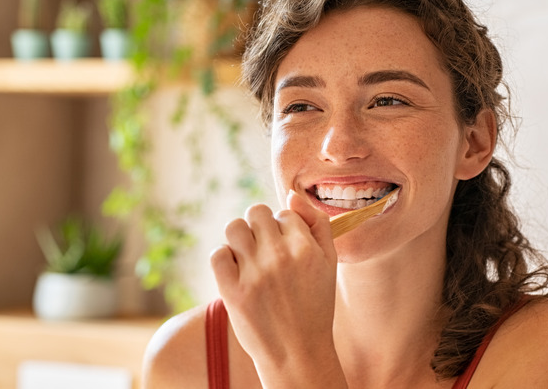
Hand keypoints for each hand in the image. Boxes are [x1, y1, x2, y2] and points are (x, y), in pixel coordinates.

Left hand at [210, 191, 345, 386]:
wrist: (298, 352)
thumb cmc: (315, 306)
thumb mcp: (329, 263)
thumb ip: (317, 224)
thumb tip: (291, 194)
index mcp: (306, 247)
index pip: (284, 213)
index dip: (284, 228)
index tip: (286, 250)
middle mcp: (280, 256)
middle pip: (256, 212)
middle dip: (259, 226)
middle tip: (265, 250)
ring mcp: (254, 274)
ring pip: (234, 227)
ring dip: (239, 238)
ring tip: (248, 257)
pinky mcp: (232, 291)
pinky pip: (217, 254)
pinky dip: (224, 258)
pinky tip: (236, 272)